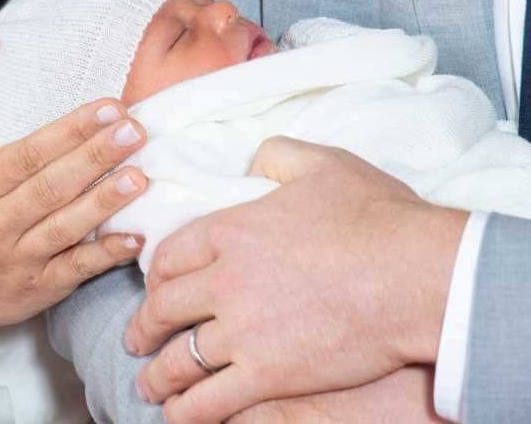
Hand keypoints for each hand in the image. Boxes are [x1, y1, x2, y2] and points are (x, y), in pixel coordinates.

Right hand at [0, 22, 148, 342]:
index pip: (26, 154)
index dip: (69, 131)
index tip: (109, 105)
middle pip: (51, 187)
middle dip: (95, 157)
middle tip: (136, 129)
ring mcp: (19, 260)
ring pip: (67, 228)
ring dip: (105, 203)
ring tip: (141, 175)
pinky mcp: (40, 288)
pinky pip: (76, 271)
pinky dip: (106, 256)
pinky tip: (136, 237)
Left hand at [125, 137, 467, 422]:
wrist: (417, 272)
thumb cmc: (373, 216)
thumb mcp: (321, 163)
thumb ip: (276, 155)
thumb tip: (254, 160)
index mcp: (230, 231)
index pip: (169, 256)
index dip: (154, 275)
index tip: (153, 287)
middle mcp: (225, 281)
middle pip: (163, 308)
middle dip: (143, 327)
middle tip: (137, 338)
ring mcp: (243, 331)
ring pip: (179, 360)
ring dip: (157, 376)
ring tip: (150, 384)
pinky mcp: (269, 374)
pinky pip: (211, 402)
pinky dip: (187, 411)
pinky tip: (178, 413)